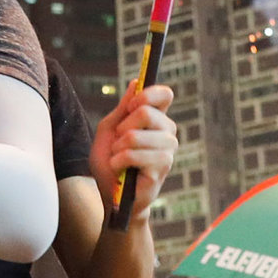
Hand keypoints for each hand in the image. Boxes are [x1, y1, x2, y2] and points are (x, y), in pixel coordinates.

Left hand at [91, 81, 175, 215]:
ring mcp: (167, 151)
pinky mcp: (161, 169)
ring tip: (117, 158)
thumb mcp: (110, 130)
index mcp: (156, 119)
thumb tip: (135, 82)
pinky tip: (119, 168)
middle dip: (123, 127)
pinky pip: (134, 155)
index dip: (147, 94)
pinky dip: (119, 160)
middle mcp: (167, 133)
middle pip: (146, 112)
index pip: (165, 95)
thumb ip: (123, 108)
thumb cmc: (110, 162)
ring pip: (137, 135)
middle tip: (118, 142)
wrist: (110, 195)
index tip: (131, 106)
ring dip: (118, 147)